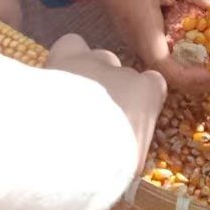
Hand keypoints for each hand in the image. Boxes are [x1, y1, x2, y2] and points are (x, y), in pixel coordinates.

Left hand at [44, 32, 167, 172]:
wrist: (71, 146)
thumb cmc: (109, 162)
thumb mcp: (130, 163)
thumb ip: (131, 148)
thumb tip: (123, 160)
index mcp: (147, 94)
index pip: (153, 85)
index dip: (139, 99)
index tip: (124, 120)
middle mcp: (123, 72)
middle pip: (120, 74)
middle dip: (108, 91)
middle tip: (89, 116)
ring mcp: (94, 61)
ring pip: (95, 59)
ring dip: (85, 75)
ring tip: (67, 99)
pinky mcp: (66, 55)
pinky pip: (71, 45)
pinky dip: (66, 56)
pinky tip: (56, 75)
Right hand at [86, 0, 209, 96]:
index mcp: (143, 25)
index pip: (163, 65)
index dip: (188, 76)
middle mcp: (137, 39)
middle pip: (165, 74)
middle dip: (196, 78)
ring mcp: (136, 38)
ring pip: (163, 65)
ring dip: (190, 67)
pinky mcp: (137, 34)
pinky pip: (160, 52)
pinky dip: (181, 54)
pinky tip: (198, 40)